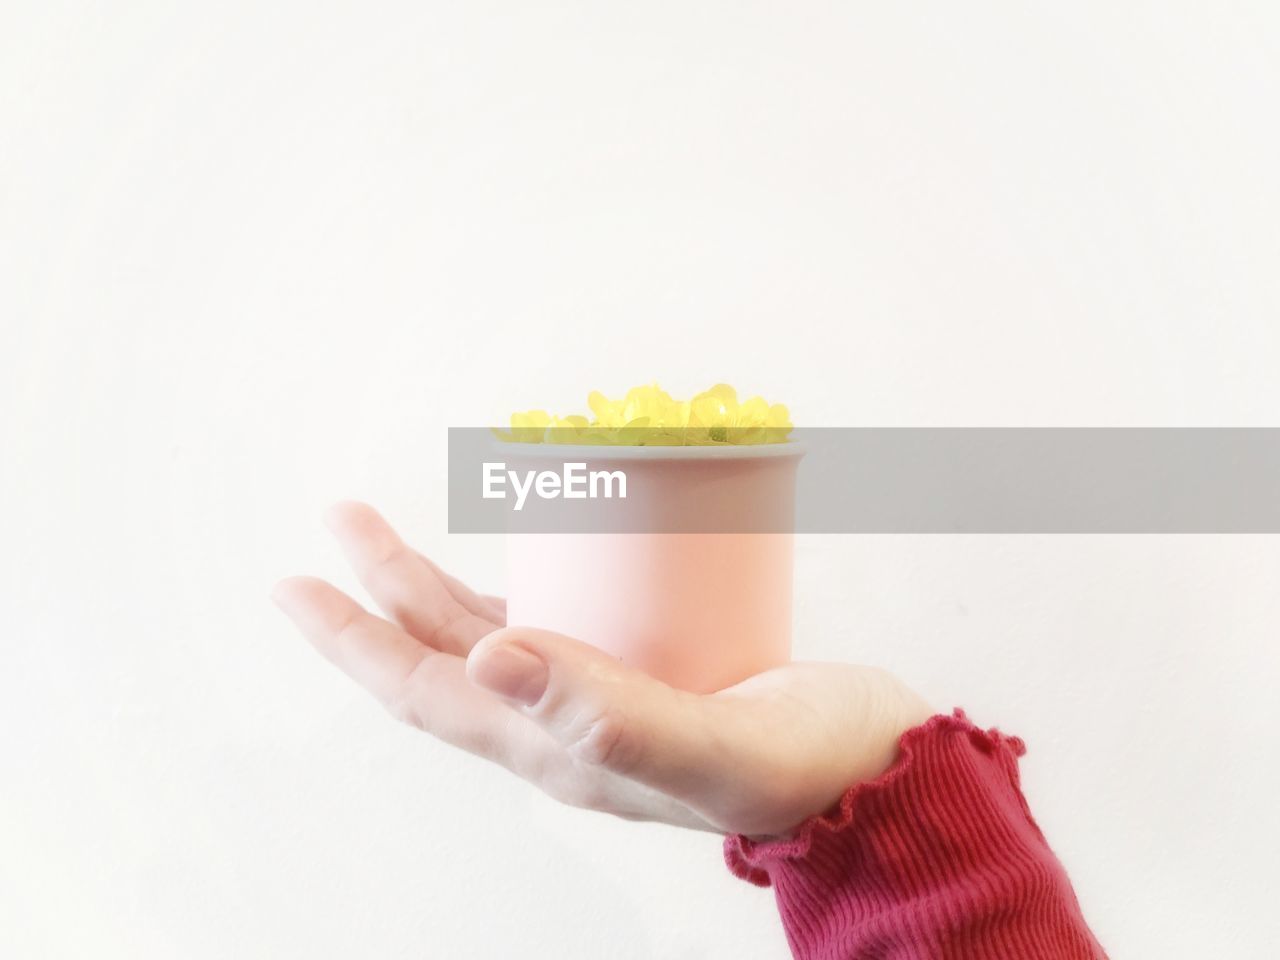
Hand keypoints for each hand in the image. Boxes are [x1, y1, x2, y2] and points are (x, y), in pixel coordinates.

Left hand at [273, 502, 934, 837]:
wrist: (883, 772)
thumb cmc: (811, 761)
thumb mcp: (713, 742)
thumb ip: (609, 712)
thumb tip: (487, 654)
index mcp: (561, 750)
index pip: (427, 693)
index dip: (354, 641)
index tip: (295, 583)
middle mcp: (566, 726)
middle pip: (445, 654)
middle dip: (379, 591)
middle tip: (341, 518)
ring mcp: (601, 699)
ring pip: (492, 633)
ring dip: (431, 583)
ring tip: (393, 528)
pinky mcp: (644, 671)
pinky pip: (558, 623)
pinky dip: (519, 579)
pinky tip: (517, 547)